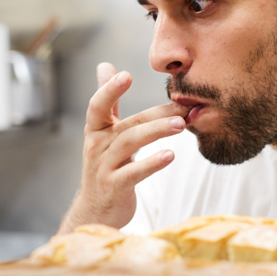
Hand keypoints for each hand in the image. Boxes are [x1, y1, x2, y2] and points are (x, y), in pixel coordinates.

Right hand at [58, 62, 185, 230]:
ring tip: (180, 125)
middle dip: (155, 114)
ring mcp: (104, 167)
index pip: (97, 105)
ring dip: (156, 132)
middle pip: (128, 125)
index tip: (126, 75)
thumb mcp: (102, 132)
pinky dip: (152, 163)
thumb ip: (108, 101)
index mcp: (95, 130)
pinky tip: (171, 155)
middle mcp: (97, 146)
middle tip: (182, 106)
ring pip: (130, 144)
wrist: (95, 209)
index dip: (109, 90)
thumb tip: (106, 65)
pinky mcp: (115, 187)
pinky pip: (134, 173)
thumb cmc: (104, 165)